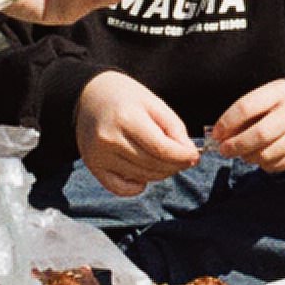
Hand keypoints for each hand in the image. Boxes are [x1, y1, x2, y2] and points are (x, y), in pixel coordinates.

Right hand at [75, 70, 199, 198]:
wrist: (90, 96)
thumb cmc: (126, 97)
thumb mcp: (154, 103)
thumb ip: (174, 128)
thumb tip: (189, 156)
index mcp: (126, 118)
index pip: (161, 148)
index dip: (182, 156)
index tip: (194, 156)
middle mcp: (109, 139)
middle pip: (152, 165)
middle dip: (175, 165)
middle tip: (184, 158)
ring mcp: (98, 155)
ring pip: (141, 177)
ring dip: (160, 173)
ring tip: (165, 160)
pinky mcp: (92, 166)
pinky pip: (120, 189)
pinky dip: (138, 186)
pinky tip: (145, 174)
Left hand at [211, 79, 284, 172]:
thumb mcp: (270, 96)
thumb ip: (247, 112)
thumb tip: (221, 136)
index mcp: (281, 92)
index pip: (246, 107)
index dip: (226, 123)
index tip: (216, 134)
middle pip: (259, 135)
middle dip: (235, 146)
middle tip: (224, 150)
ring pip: (267, 154)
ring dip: (248, 157)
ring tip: (244, 153)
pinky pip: (278, 165)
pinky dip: (264, 164)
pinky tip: (262, 157)